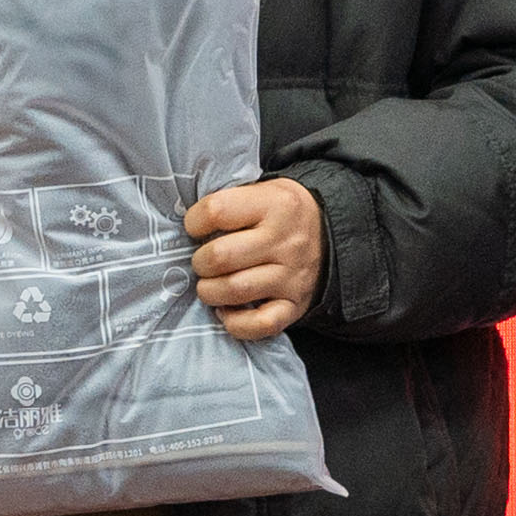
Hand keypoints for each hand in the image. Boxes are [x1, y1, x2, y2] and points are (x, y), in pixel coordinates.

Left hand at [183, 178, 324, 342]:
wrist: (330, 232)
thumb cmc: (279, 211)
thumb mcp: (260, 191)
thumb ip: (227, 202)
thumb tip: (184, 225)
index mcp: (273, 204)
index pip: (217, 211)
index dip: (194, 222)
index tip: (195, 228)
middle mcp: (284, 241)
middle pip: (221, 256)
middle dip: (199, 262)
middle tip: (202, 262)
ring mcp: (292, 276)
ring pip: (235, 290)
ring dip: (210, 291)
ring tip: (208, 285)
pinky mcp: (296, 305)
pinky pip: (261, 324)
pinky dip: (236, 324)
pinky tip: (226, 312)